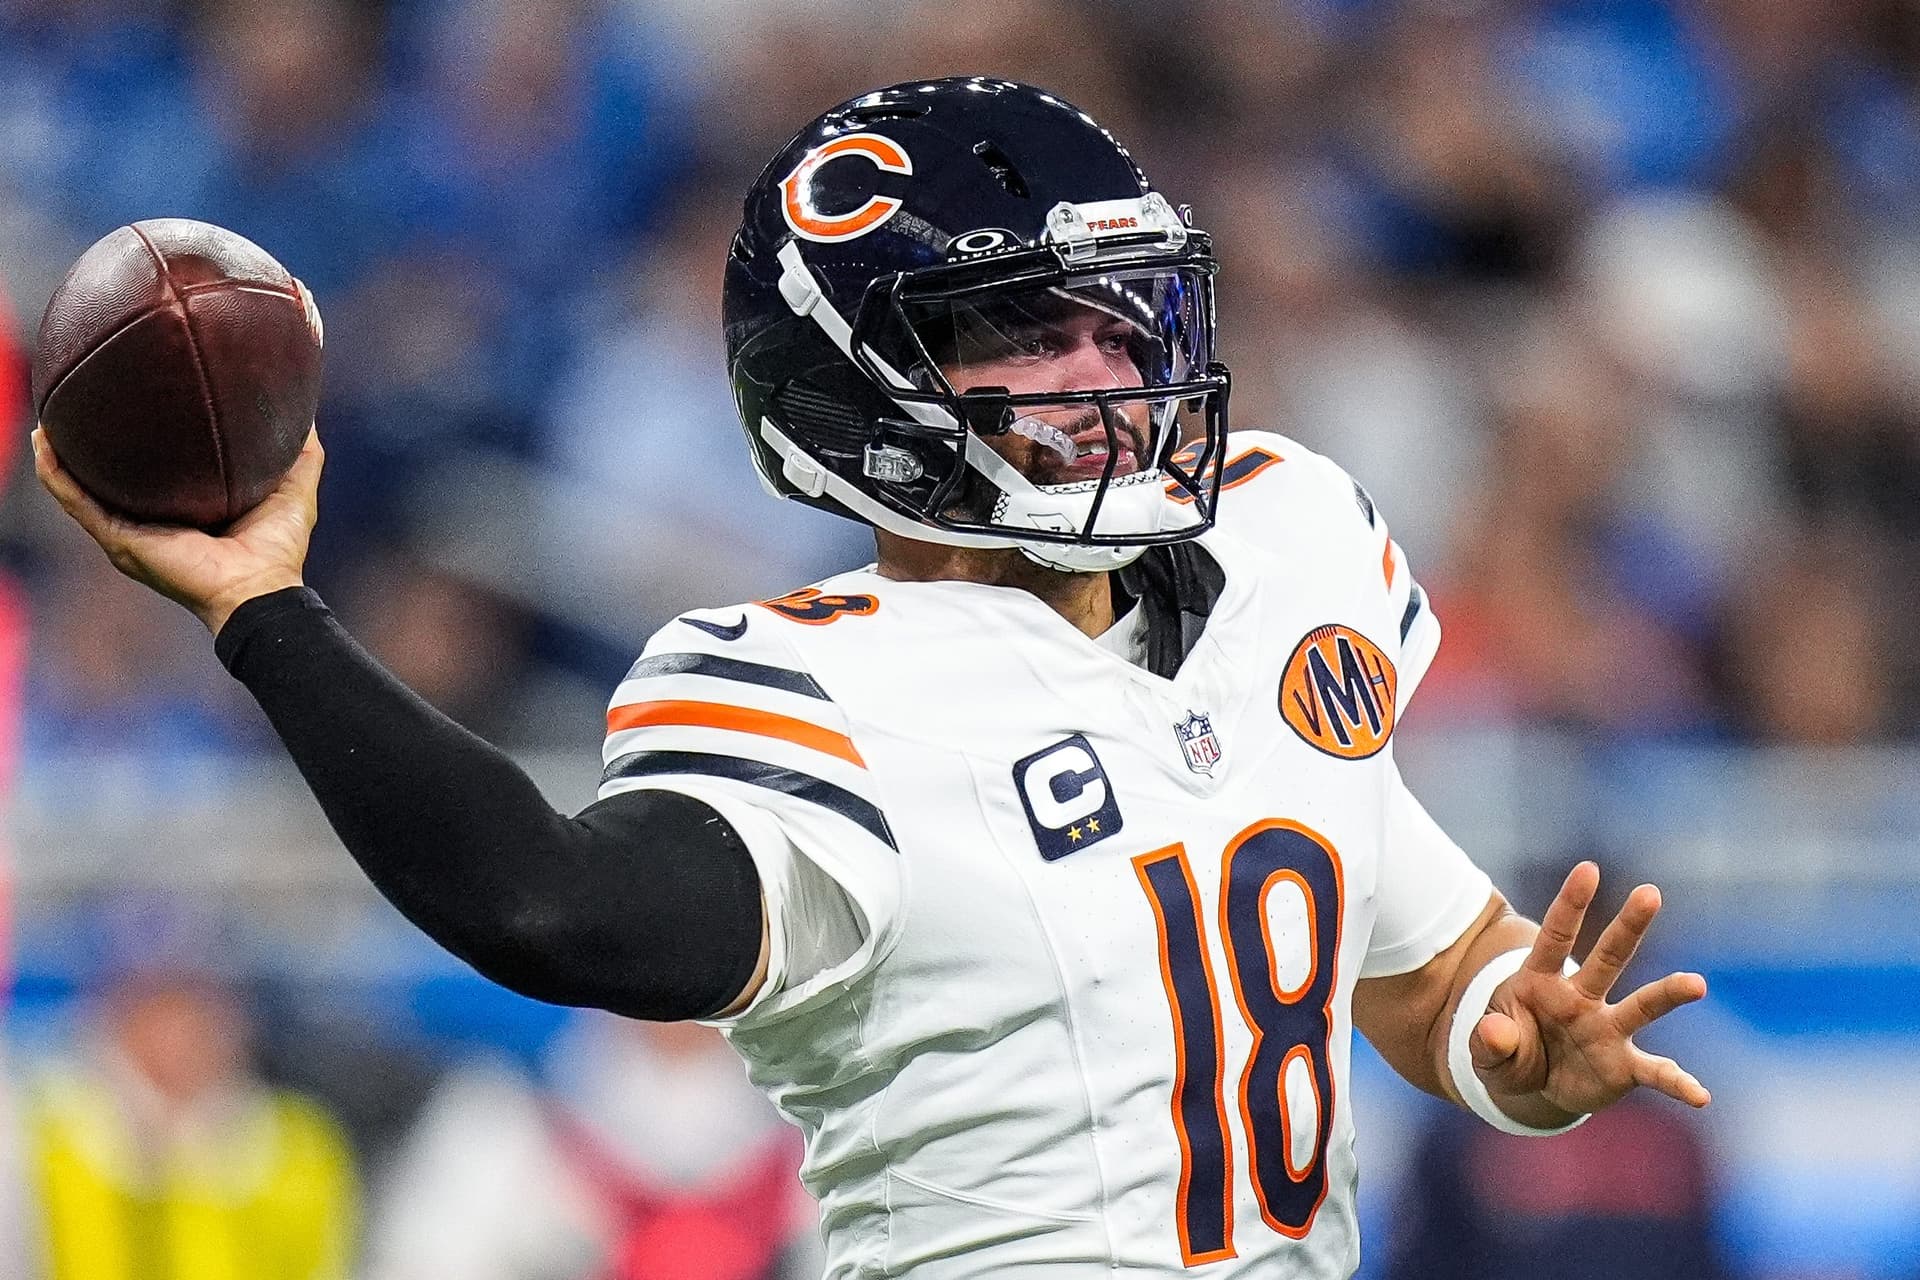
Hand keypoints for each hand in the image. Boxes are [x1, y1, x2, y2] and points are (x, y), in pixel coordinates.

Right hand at [34, 426, 322, 634]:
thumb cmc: (278, 549)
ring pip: (80, 486)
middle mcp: (150, 520)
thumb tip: (303, 411)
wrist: (260, 589)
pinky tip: (43, 443)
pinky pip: (77, 502)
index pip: (153, 471)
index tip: (132, 399)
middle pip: (108, 477)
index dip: (140, 441)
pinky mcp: (120, 539)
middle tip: (80, 400)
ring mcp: (130, 531)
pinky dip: (56, 473)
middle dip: (90, 443)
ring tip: (46, 417)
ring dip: (59, 453)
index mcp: (183, 509)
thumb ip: (300, 452)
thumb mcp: (292, 487)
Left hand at [1471, 861, 1709, 1122]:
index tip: (1589, 868)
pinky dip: (1678, 1083)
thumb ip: (1490, 1041)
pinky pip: (1656, 1073)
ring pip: (1642, 1005)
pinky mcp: (1623, 1064)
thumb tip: (1495, 1032)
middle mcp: (1580, 997)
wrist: (1528, 1086)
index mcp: (1541, 981)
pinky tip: (1700, 1096)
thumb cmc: (1508, 1051)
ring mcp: (1606, 1029)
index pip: (1556, 936)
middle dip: (1628, 926)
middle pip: (1608, 956)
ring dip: (1668, 994)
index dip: (1571, 903)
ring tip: (1697, 984)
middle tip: (1650, 892)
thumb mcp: (1488, 1050)